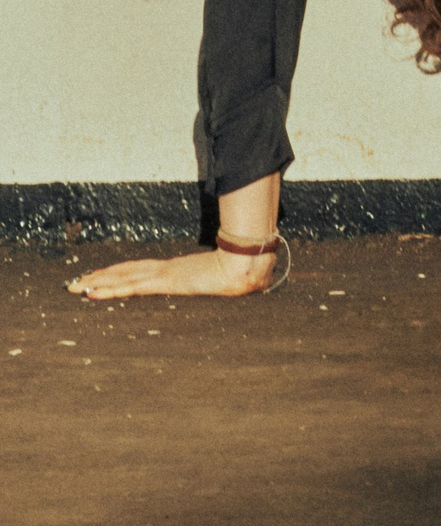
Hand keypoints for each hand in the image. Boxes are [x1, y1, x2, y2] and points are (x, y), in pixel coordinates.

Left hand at [71, 247, 277, 303]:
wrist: (245, 267)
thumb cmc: (237, 273)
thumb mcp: (220, 283)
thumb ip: (214, 283)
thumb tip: (222, 288)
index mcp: (173, 270)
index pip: (138, 271)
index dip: (116, 274)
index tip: (98, 277)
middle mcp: (164, 269)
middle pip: (124, 272)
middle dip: (99, 277)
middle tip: (74, 282)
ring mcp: (162, 275)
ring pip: (122, 278)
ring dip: (97, 283)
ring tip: (76, 286)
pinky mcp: (164, 283)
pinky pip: (131, 288)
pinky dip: (110, 290)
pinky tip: (94, 293)